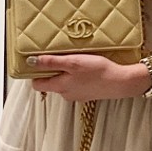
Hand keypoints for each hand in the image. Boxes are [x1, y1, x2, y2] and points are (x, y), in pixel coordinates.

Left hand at [27, 53, 150, 101]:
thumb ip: (51, 62)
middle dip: (52, 70)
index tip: (39, 59)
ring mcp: (77, 95)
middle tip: (59, 55)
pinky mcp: (87, 93)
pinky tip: (86, 67)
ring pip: (63, 82)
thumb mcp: (72, 62)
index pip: (37, 84)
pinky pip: (75, 84)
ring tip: (74, 59)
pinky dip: (77, 75)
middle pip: (50, 82)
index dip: (35, 72)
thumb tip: (31, 62)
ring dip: (66, 71)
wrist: (120, 82)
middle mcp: (66, 94)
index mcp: (59, 87)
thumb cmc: (97, 71)